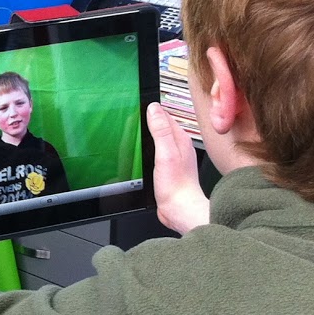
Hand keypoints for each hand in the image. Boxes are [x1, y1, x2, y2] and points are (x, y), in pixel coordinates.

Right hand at [147, 102, 210, 233]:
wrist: (179, 208)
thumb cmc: (176, 185)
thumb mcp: (165, 153)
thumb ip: (161, 130)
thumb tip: (154, 109)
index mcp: (180, 139)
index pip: (165, 115)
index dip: (151, 110)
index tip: (137, 106)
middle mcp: (179, 146)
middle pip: (161, 126)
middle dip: (148, 121)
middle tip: (133, 117)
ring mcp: (173, 157)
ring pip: (158, 139)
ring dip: (148, 135)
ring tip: (136, 131)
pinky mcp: (168, 168)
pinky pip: (156, 152)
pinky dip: (148, 149)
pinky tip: (141, 153)